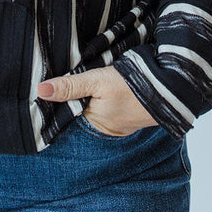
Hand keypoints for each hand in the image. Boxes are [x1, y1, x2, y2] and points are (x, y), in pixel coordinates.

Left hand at [37, 65, 158, 136]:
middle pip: (79, 114)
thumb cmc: (133, 85)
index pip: (66, 116)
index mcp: (94, 125)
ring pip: (93, 111)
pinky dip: (102, 101)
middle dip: (70, 102)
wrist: (172, 88)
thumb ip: (70, 86)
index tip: (43, 91)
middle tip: (59, 83)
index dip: (56, 103)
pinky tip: (100, 90)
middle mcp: (105, 129)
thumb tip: (40, 90)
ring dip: (87, 99)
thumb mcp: (97, 81)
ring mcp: (118, 125)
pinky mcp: (128, 117)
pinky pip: (107, 110)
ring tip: (81, 85)